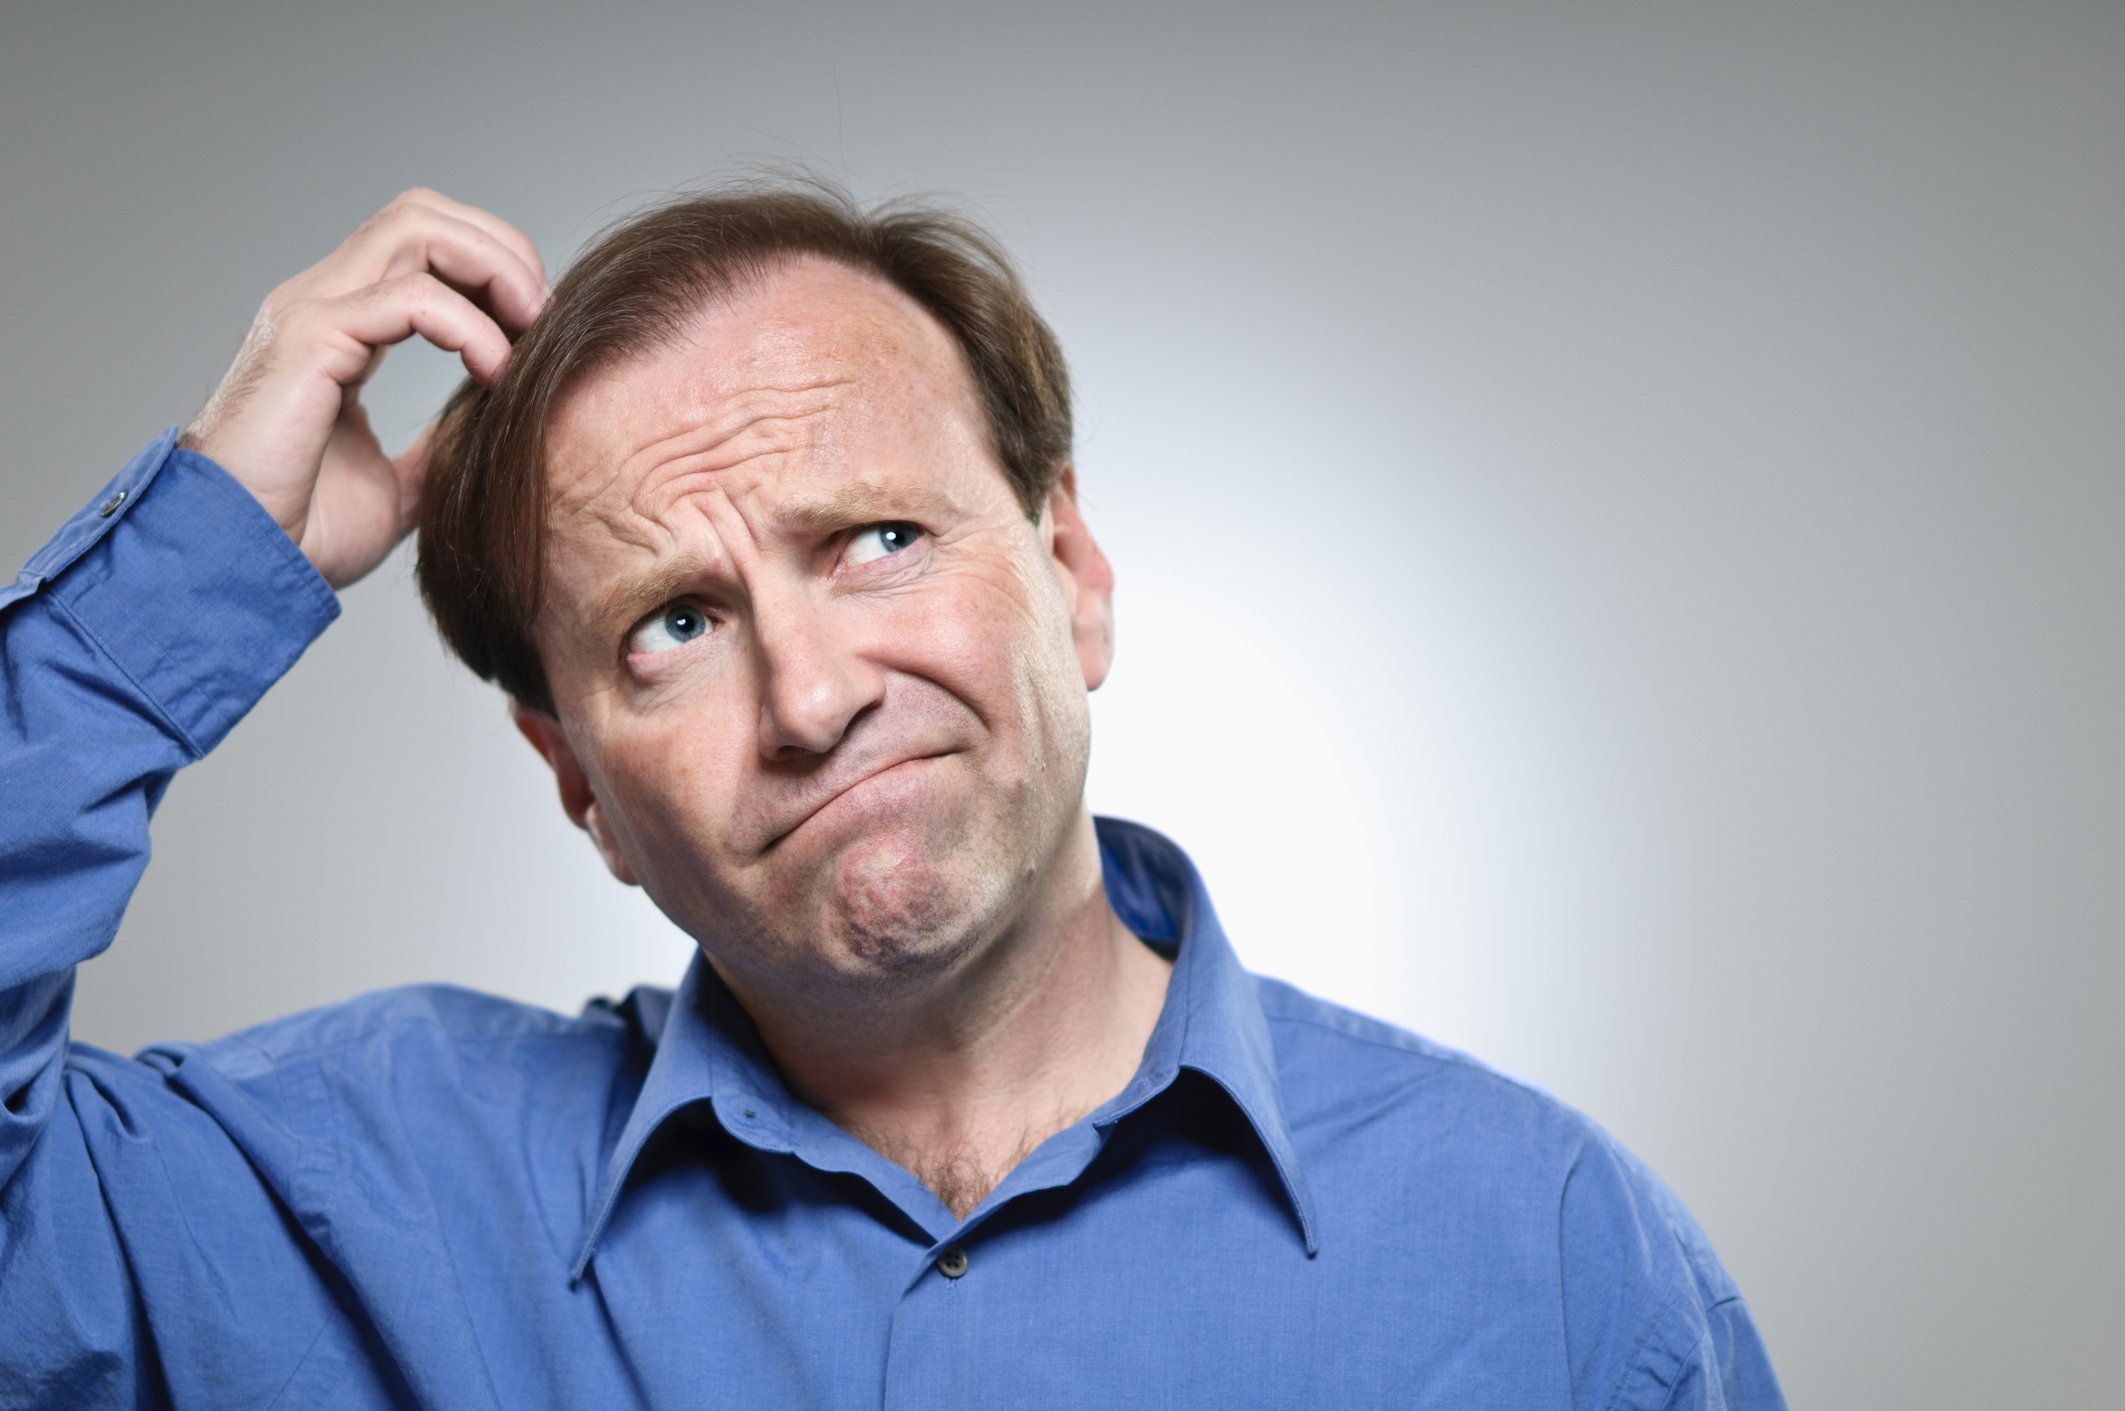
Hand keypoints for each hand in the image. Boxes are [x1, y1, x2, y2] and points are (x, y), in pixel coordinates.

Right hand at [181, 190, 545, 589]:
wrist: (239, 565)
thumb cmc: (300, 531)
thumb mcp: (396, 487)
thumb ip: (436, 450)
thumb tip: (486, 440)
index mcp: (340, 325)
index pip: (422, 246)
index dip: (492, 270)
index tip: (539, 332)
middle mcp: (321, 301)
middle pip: (423, 214)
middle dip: (501, 249)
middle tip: (546, 317)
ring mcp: (310, 312)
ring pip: (415, 227)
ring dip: (494, 267)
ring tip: (533, 329)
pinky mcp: (309, 339)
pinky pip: (412, 298)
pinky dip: (472, 328)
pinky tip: (498, 374)